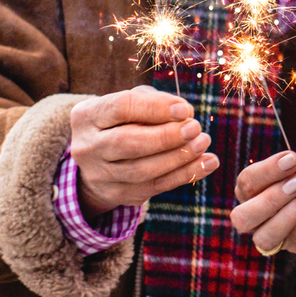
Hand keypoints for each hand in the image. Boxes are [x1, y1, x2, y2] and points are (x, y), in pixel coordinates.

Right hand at [69, 86, 217, 216]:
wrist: (101, 160)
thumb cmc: (124, 121)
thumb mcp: (132, 103)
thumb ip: (155, 102)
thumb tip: (185, 114)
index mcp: (87, 116)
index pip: (120, 108)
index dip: (156, 108)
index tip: (184, 109)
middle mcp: (88, 147)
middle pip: (128, 143)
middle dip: (167, 136)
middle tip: (194, 128)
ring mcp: (100, 175)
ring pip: (143, 170)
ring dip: (179, 157)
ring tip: (203, 142)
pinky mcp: (119, 194)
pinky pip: (156, 186)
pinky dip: (186, 174)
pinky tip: (208, 162)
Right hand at [231, 148, 295, 253]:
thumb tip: (295, 170)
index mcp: (256, 190)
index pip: (246, 184)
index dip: (266, 171)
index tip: (292, 158)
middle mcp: (261, 216)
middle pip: (243, 218)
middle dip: (270, 198)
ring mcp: (281, 234)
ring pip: (266, 236)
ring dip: (289, 212)